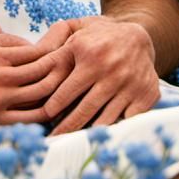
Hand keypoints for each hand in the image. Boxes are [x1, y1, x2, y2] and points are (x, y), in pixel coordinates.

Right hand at [0, 28, 73, 135]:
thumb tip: (29, 43)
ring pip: (41, 98)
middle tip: (80, 73)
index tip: (69, 54)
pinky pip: (28, 121)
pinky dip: (44, 118)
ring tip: (74, 95)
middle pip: (44, 75)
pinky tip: (55, 116)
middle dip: (64, 73)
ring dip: (59, 96)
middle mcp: (0, 78)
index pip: (37, 53)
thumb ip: (4, 41)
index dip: (56, 53)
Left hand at [43, 16, 159, 135]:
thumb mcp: (75, 35)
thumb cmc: (98, 36)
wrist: (138, 36)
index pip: (67, 90)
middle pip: (85, 110)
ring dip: (88, 133)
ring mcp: (131, 86)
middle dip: (67, 127)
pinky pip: (127, 120)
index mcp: (90, 56)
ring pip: (106, 119)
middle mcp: (112, 72)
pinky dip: (115, 129)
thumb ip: (55, 53)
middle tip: (53, 140)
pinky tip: (101, 137)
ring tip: (72, 143)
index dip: (54, 107)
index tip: (44, 119)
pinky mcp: (146, 96)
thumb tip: (32, 69)